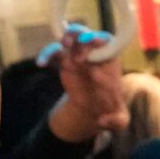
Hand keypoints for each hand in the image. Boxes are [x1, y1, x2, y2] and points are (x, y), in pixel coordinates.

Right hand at [43, 24, 127, 141]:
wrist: (95, 106)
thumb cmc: (111, 109)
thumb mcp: (118, 119)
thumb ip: (115, 121)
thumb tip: (102, 122)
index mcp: (112, 62)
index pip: (109, 45)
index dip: (102, 45)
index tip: (96, 52)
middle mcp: (95, 53)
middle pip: (89, 36)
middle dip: (84, 38)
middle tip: (79, 49)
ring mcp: (79, 54)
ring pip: (72, 37)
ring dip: (68, 37)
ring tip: (64, 44)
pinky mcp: (65, 60)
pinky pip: (54, 51)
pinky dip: (47, 54)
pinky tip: (41, 64)